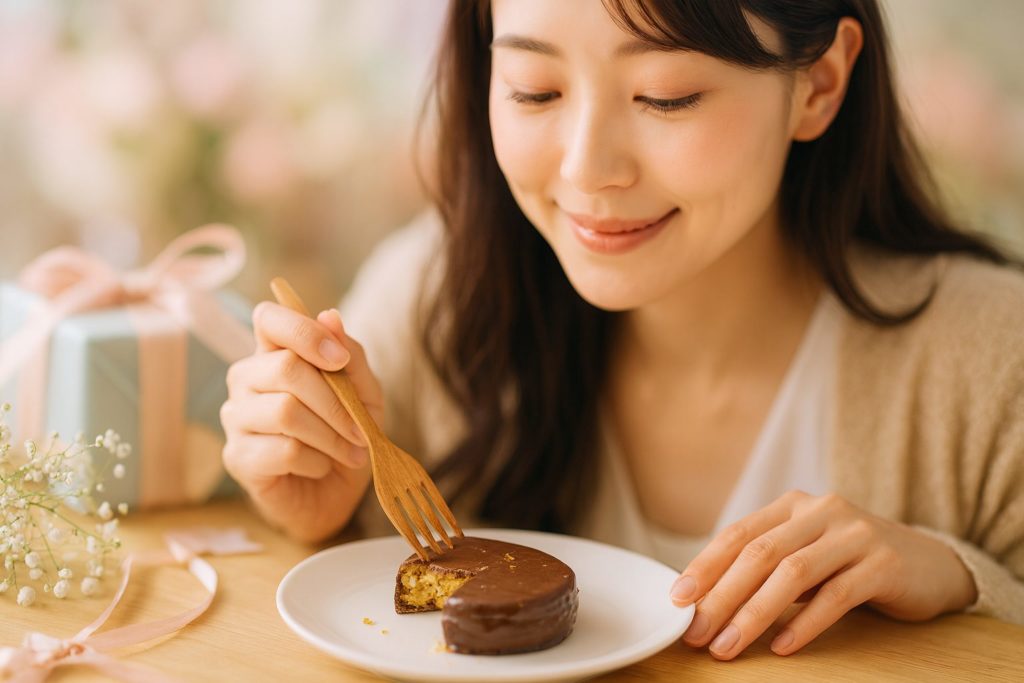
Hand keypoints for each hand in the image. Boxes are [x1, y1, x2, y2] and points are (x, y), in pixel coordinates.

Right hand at [221, 302, 380, 542]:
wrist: (335, 493)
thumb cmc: (345, 435)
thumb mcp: (364, 394)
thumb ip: (350, 357)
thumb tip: (330, 316)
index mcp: (275, 353)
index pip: (269, 318)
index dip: (304, 332)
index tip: (340, 360)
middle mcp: (246, 379)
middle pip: (286, 368)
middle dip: (336, 402)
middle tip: (361, 431)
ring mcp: (236, 417)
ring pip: (286, 412)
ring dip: (331, 436)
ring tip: (351, 452)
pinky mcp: (237, 456)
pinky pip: (284, 450)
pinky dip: (316, 461)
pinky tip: (320, 467)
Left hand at [669, 490, 977, 659]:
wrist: (930, 564)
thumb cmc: (851, 563)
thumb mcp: (805, 554)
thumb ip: (765, 567)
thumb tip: (704, 601)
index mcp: (793, 505)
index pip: (738, 534)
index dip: (705, 566)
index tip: (678, 599)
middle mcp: (821, 510)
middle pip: (759, 553)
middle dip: (721, 596)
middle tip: (697, 632)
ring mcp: (855, 534)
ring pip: (793, 573)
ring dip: (754, 614)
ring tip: (729, 646)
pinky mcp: (884, 563)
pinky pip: (836, 595)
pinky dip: (805, 622)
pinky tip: (783, 646)